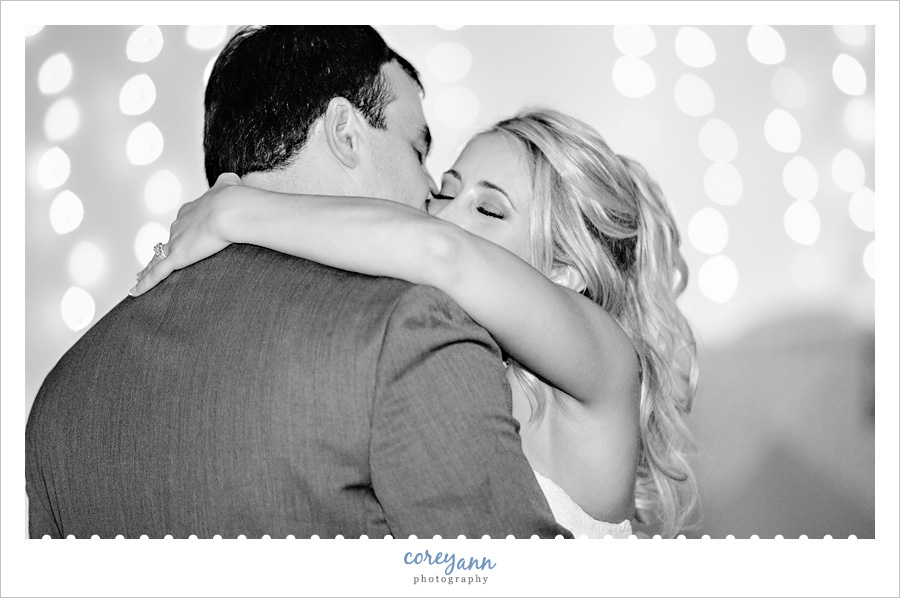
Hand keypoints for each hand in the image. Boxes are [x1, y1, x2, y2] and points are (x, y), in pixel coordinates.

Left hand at [129, 172, 241, 295]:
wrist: (230, 210)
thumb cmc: (233, 199)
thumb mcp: (230, 185)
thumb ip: (228, 183)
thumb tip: (231, 179)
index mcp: (191, 210)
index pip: (181, 222)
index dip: (179, 229)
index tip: (178, 234)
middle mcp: (179, 225)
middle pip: (166, 240)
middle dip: (162, 249)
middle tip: (156, 258)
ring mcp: (175, 242)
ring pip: (156, 258)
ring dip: (148, 267)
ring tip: (139, 276)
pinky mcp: (176, 258)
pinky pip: (157, 274)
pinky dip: (145, 284)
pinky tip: (134, 292)